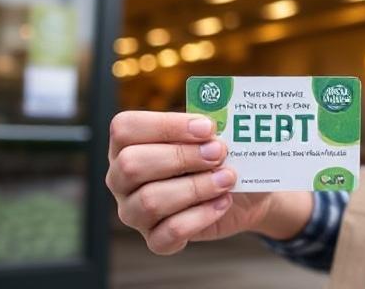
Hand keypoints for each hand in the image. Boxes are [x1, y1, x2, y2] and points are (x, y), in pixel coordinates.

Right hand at [106, 111, 310, 254]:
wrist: (243, 194)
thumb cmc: (220, 156)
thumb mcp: (216, 135)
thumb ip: (209, 128)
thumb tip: (217, 127)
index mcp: (127, 143)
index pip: (126, 127)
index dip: (166, 125)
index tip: (207, 127)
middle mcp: (121, 177)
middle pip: (132, 164)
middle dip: (181, 156)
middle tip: (218, 153)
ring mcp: (133, 212)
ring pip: (150, 201)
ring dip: (196, 187)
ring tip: (227, 178)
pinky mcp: (154, 240)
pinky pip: (168, 233)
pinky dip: (200, 217)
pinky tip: (223, 203)